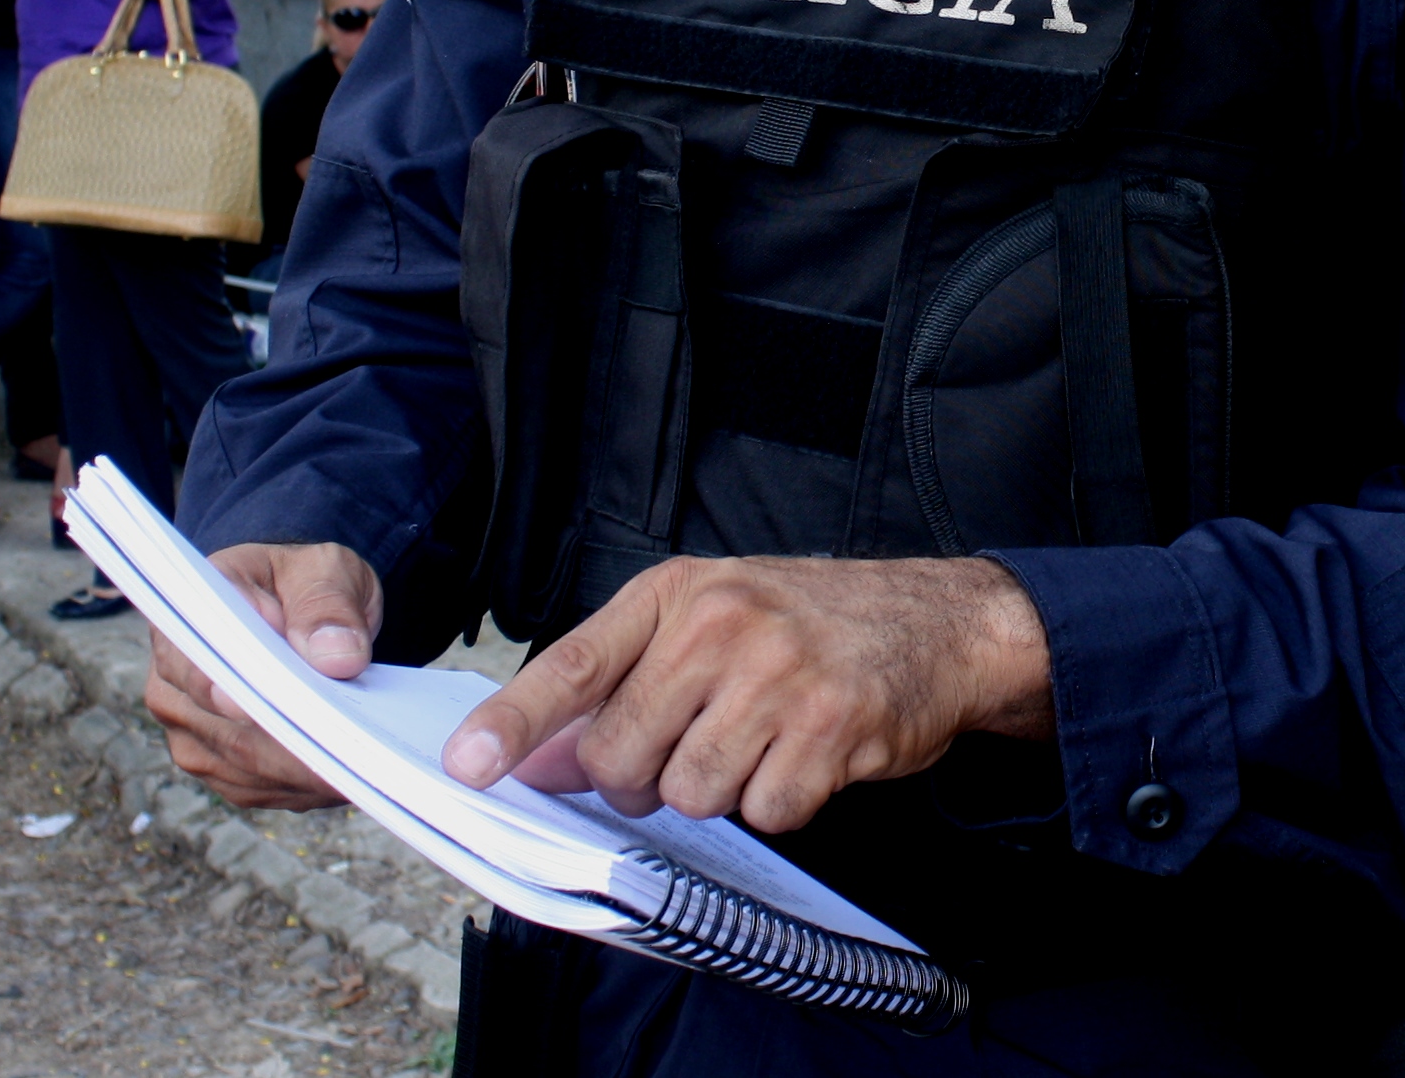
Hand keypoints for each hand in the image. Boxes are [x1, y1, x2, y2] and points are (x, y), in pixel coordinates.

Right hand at [146, 542, 382, 810]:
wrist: (299, 608)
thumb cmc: (303, 583)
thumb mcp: (325, 569)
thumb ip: (328, 604)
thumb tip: (336, 657)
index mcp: (186, 615)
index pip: (195, 661)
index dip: (232, 691)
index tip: (278, 708)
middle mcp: (173, 678)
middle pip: (226, 726)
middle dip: (292, 741)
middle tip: (354, 747)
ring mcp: (189, 726)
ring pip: (246, 764)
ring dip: (305, 768)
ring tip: (364, 759)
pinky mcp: (218, 763)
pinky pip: (260, 786)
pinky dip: (305, 783)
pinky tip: (346, 771)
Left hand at [450, 556, 1052, 834]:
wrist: (938, 621)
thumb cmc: (811, 624)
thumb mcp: (710, 622)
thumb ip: (624, 684)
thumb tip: (537, 763)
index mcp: (678, 593)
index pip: (573, 666)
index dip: (513, 725)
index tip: (466, 771)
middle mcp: (721, 625)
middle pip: (622, 754)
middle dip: (642, 778)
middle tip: (692, 748)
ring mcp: (777, 675)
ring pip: (689, 792)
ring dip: (719, 790)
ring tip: (761, 743)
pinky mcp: (828, 727)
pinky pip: (764, 811)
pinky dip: (782, 802)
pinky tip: (807, 757)